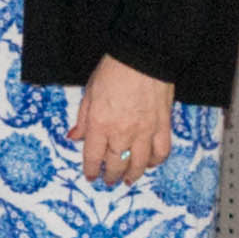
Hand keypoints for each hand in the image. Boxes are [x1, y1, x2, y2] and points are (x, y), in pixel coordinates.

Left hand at [76, 56, 175, 187]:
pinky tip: (149, 163)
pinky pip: (160, 152)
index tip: (91, 176)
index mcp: (100, 124)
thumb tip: (75, 137)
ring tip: (128, 180)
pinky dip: (155, 161)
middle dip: (110, 176)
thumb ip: (83, 119)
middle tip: (109, 180)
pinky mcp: (163, 126)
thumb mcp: (90, 93)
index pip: (93, 157)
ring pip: (138, 164)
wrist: (143, 57)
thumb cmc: (113, 71)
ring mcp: (145, 131)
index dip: (91, 170)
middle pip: (116, 164)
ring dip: (132, 175)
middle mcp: (122, 132)